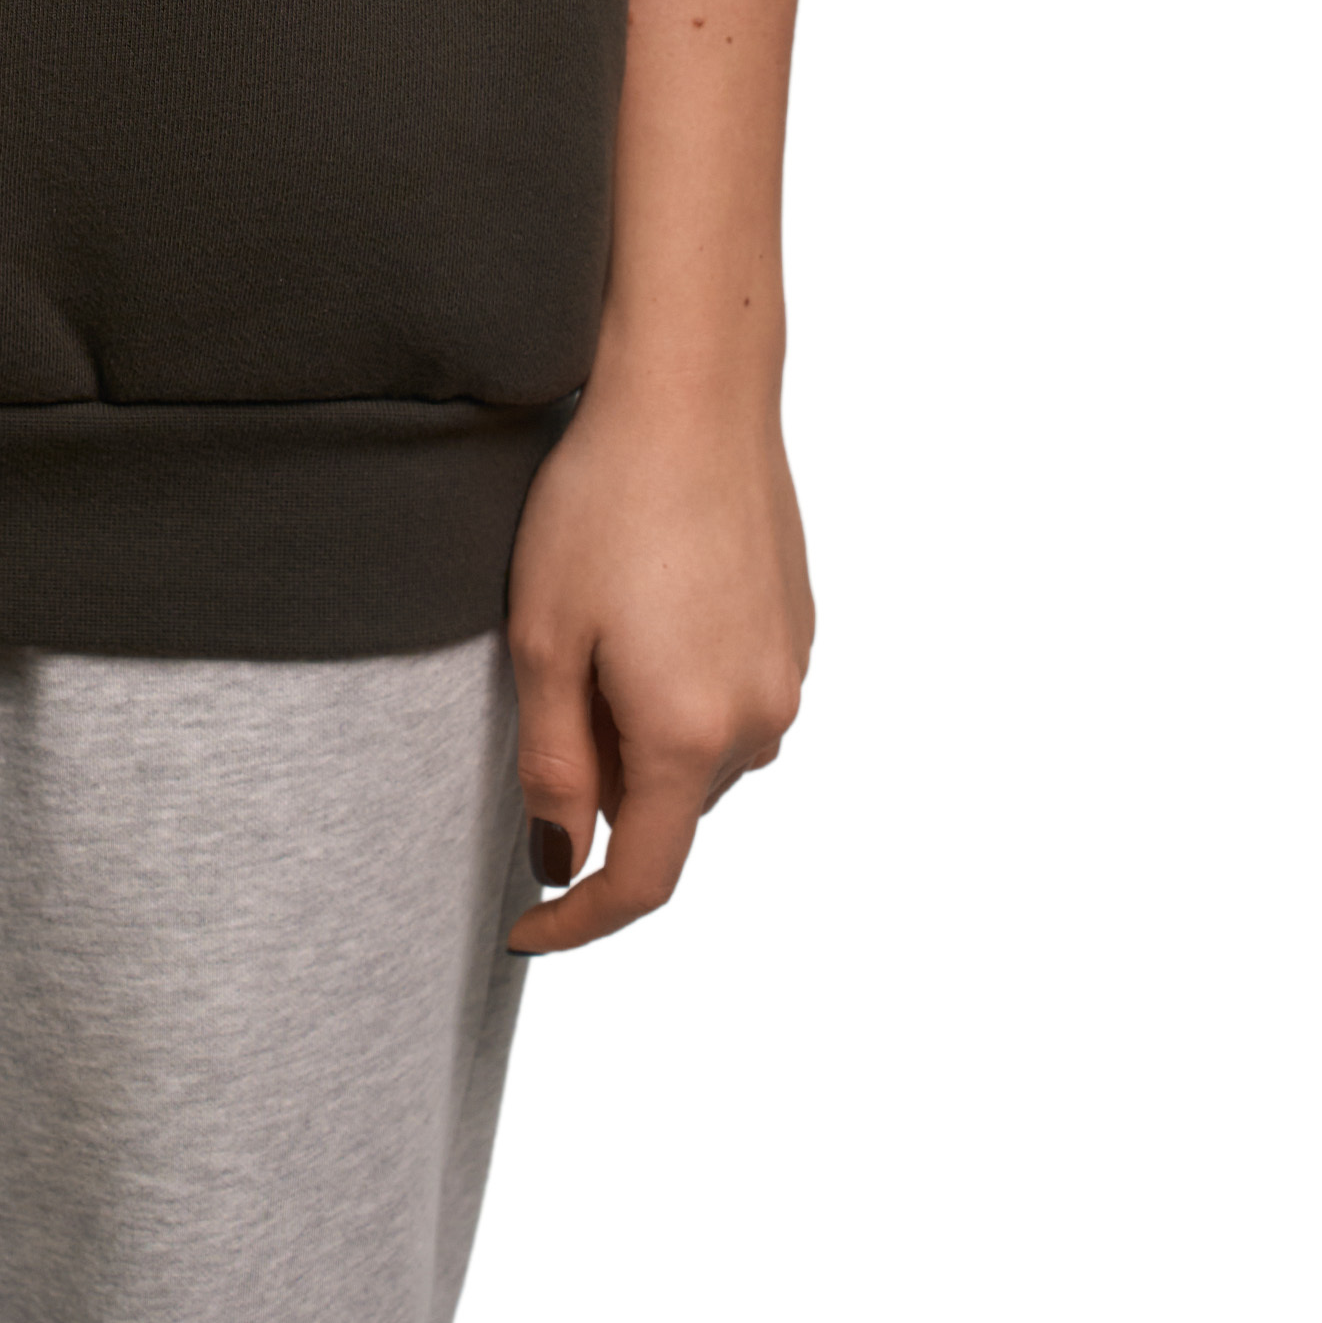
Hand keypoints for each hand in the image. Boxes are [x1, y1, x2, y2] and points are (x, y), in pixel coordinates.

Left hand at [502, 373, 812, 954]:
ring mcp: (789, 673)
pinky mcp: (798, 627)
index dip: (579, 920)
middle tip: (544, 685)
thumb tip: (561, 856)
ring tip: (594, 623)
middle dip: (603, 786)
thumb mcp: (544, 637)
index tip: (523, 929)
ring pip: (701, 750)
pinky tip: (644, 598)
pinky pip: (729, 694)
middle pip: (670, 807)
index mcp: (691, 736)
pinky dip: (680, 683)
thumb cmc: (604, 503)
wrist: (693, 393)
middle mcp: (760, 720)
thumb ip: (554, 762)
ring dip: (642, 728)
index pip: (644, 879)